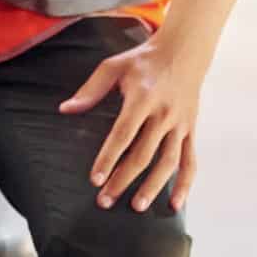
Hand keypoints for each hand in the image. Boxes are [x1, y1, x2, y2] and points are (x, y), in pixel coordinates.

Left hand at [61, 34, 205, 213]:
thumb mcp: (114, 66)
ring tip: (137, 207)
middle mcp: (164, 112)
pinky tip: (175, 205)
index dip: (109, 158)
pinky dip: (186, 184)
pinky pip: (191, 160)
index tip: (95, 180)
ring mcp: (180, 123)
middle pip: (143, 153)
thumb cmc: (143, 60)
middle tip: (105, 201)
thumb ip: (90, 89)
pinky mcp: (191, 129)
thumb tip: (65, 109)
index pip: (124, 133)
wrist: (184, 50)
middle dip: (123, 179)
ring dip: (153, 186)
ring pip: (168, 161)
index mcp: (142, 97)